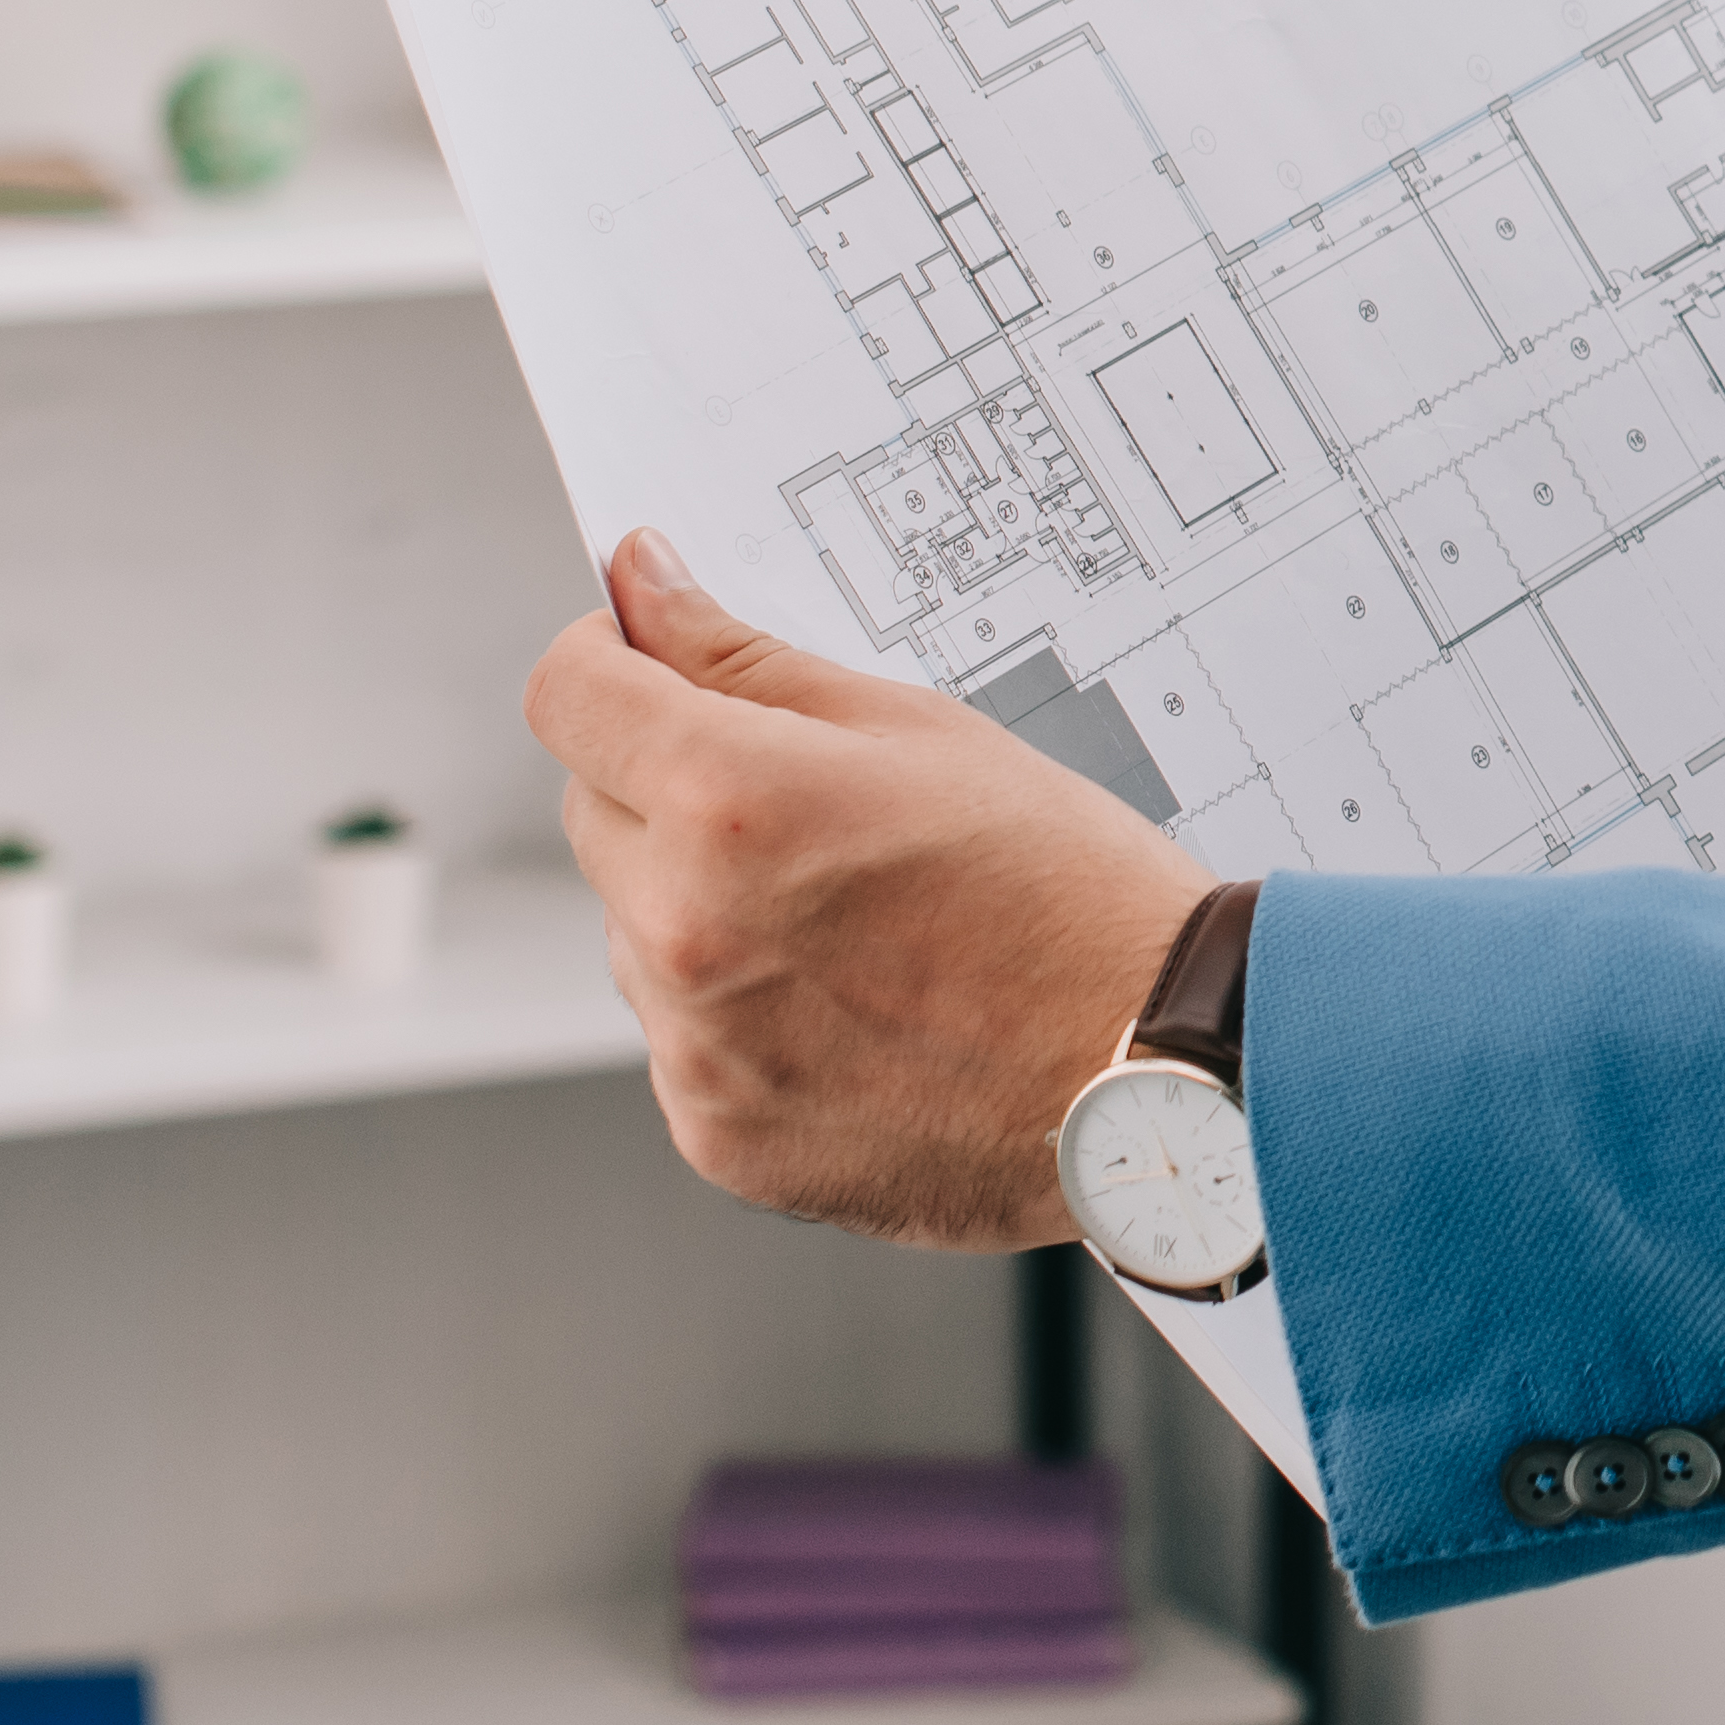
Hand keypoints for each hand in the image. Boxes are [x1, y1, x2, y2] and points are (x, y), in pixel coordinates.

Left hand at [528, 530, 1206, 1253]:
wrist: (1155, 1066)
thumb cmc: (1066, 892)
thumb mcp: (916, 729)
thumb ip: (744, 658)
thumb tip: (641, 590)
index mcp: (729, 801)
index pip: (569, 693)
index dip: (608, 658)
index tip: (648, 665)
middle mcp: (685, 928)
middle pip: (592, 810)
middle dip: (666, 786)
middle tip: (807, 808)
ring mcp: (695, 1046)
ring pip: (635, 932)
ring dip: (702, 907)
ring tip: (854, 922)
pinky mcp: (718, 1134)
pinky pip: (680, 1041)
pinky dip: (738, 1015)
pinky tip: (853, 1006)